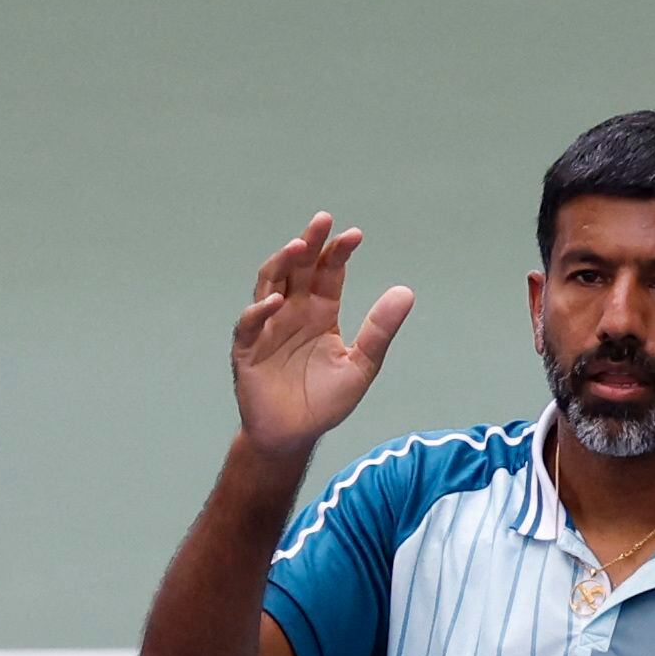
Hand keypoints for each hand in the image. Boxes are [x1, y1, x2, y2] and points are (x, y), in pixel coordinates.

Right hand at [232, 213, 413, 457]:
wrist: (294, 434)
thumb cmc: (326, 400)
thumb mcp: (361, 364)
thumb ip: (380, 330)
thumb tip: (406, 292)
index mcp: (320, 314)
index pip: (328, 274)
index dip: (338, 253)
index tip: (355, 235)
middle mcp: (292, 313)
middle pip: (298, 270)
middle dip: (309, 245)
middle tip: (323, 221)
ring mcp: (267, 328)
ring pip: (270, 286)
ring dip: (282, 265)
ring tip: (299, 247)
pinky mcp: (247, 350)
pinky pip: (250, 325)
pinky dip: (261, 311)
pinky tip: (277, 301)